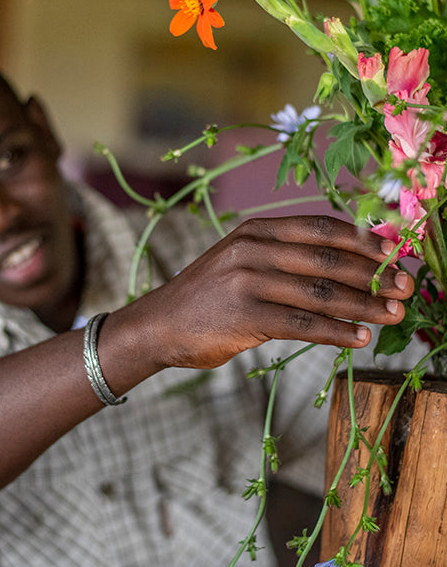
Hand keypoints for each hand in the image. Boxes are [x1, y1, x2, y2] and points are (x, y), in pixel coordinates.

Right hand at [131, 215, 413, 369]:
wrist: (160, 323)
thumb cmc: (208, 294)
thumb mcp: (239, 259)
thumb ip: (284, 255)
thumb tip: (347, 262)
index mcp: (254, 229)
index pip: (320, 227)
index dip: (363, 239)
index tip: (395, 252)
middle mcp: (251, 249)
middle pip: (326, 259)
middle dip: (372, 274)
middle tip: (406, 287)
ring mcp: (246, 282)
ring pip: (320, 293)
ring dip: (364, 305)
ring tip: (393, 315)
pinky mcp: (244, 317)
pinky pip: (303, 324)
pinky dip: (336, 332)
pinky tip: (358, 339)